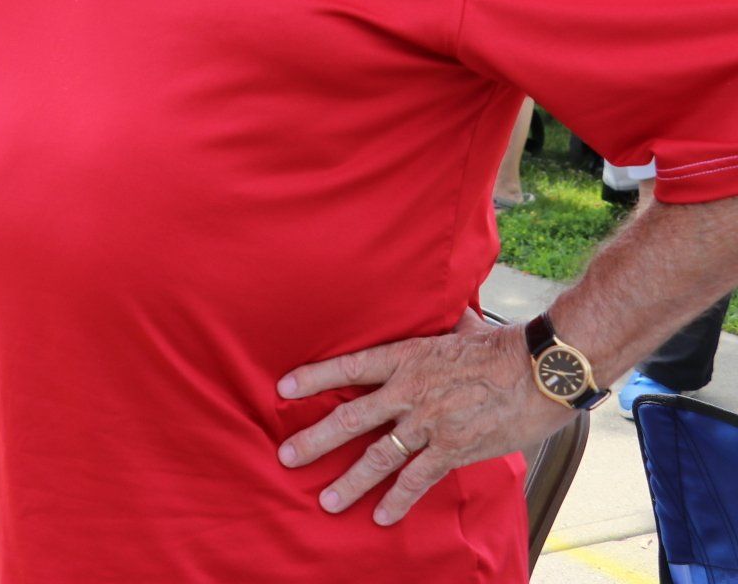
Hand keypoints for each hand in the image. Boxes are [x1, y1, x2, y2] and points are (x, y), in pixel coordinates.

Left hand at [276, 309, 568, 525]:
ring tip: (326, 499)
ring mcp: (429, 423)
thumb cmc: (506, 346)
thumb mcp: (462, 328)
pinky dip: (398, 499)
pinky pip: (417, 479)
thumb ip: (443, 327)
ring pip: (378, 456)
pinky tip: (381, 516)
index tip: (283, 389)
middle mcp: (409, 391)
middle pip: (350, 417)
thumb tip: (445, 311)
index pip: (349, 367)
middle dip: (315, 439)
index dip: (314, 378)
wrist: (542, 370)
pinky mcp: (453, 449)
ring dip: (350, 481)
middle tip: (287, 456)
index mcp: (407, 357)